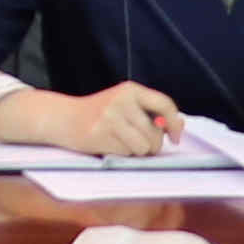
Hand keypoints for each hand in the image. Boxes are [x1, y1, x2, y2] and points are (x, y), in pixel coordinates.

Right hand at [3, 83, 180, 157]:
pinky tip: (108, 144)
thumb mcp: (127, 106)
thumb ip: (152, 114)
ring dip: (136, 151)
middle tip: (136, 141)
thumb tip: (180, 125)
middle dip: (151, 144)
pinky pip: (126, 153)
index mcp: (130, 90)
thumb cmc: (100, 115)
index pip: (164, 104)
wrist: (63, 118)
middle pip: (155, 134)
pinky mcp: (100, 133)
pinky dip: (121, 153)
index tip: (175, 138)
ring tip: (120, 141)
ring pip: (143, 147)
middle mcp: (121, 100)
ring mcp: (110, 117)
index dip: (174, 124)